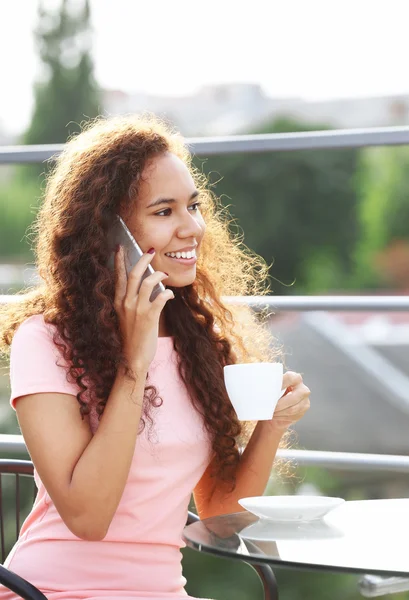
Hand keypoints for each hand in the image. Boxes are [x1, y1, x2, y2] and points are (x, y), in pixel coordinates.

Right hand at [114, 246, 173, 372]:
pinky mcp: (149, 317)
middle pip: (134, 274)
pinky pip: (161, 297)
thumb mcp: (125, 317)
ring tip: (165, 274)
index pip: (118, 276)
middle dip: (143, 259)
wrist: (132, 358)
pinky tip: (169, 295)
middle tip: (151, 250)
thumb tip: (145, 288)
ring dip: (159, 275)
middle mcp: (125, 303)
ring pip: (148, 282)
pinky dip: (167, 293)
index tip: (120, 248)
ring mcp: (137, 309)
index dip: (120, 261)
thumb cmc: (131, 338)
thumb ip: (131, 302)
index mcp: (118, 302)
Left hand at [270, 371, 309, 430]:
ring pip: (292, 409)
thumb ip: (270, 385)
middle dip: (279, 404)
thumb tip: (258, 385)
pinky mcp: (302, 411)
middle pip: (293, 397)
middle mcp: (303, 389)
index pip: (290, 378)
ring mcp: (305, 401)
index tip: (270, 390)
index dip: (281, 384)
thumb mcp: (272, 386)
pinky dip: (281, 417)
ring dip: (279, 412)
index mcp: (295, 378)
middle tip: (268, 407)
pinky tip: (274, 415)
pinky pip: (292, 416)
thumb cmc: (273, 393)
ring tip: (269, 412)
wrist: (278, 406)